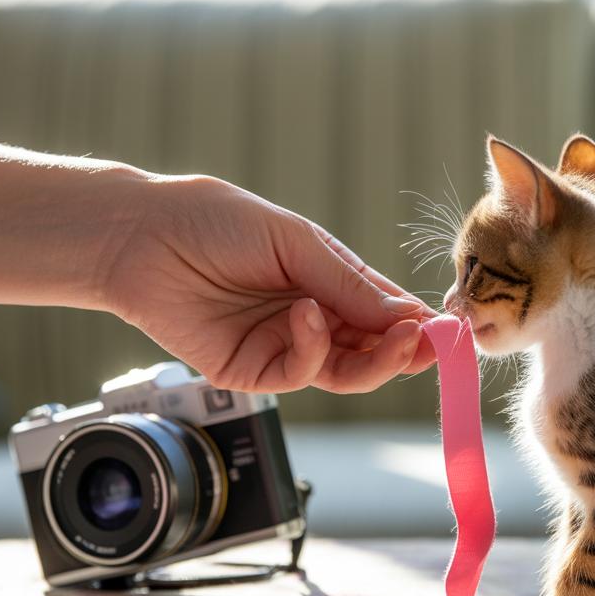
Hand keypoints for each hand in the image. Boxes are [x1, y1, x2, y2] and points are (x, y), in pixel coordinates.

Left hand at [102, 176, 436, 393]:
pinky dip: (313, 350)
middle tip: (428, 344)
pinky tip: (308, 317)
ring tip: (395, 340)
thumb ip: (350, 284)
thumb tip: (411, 318)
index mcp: (330, 282)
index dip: (419, 324)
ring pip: (346, 372)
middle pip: (374, 350)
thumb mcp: (298, 243)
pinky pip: (300, 374)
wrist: (144, 237)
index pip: (387, 312)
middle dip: (406, 349)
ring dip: (376, 360)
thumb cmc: (218, 221)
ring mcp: (284, 347)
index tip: (449, 330)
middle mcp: (314, 319)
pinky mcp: (251, 371)